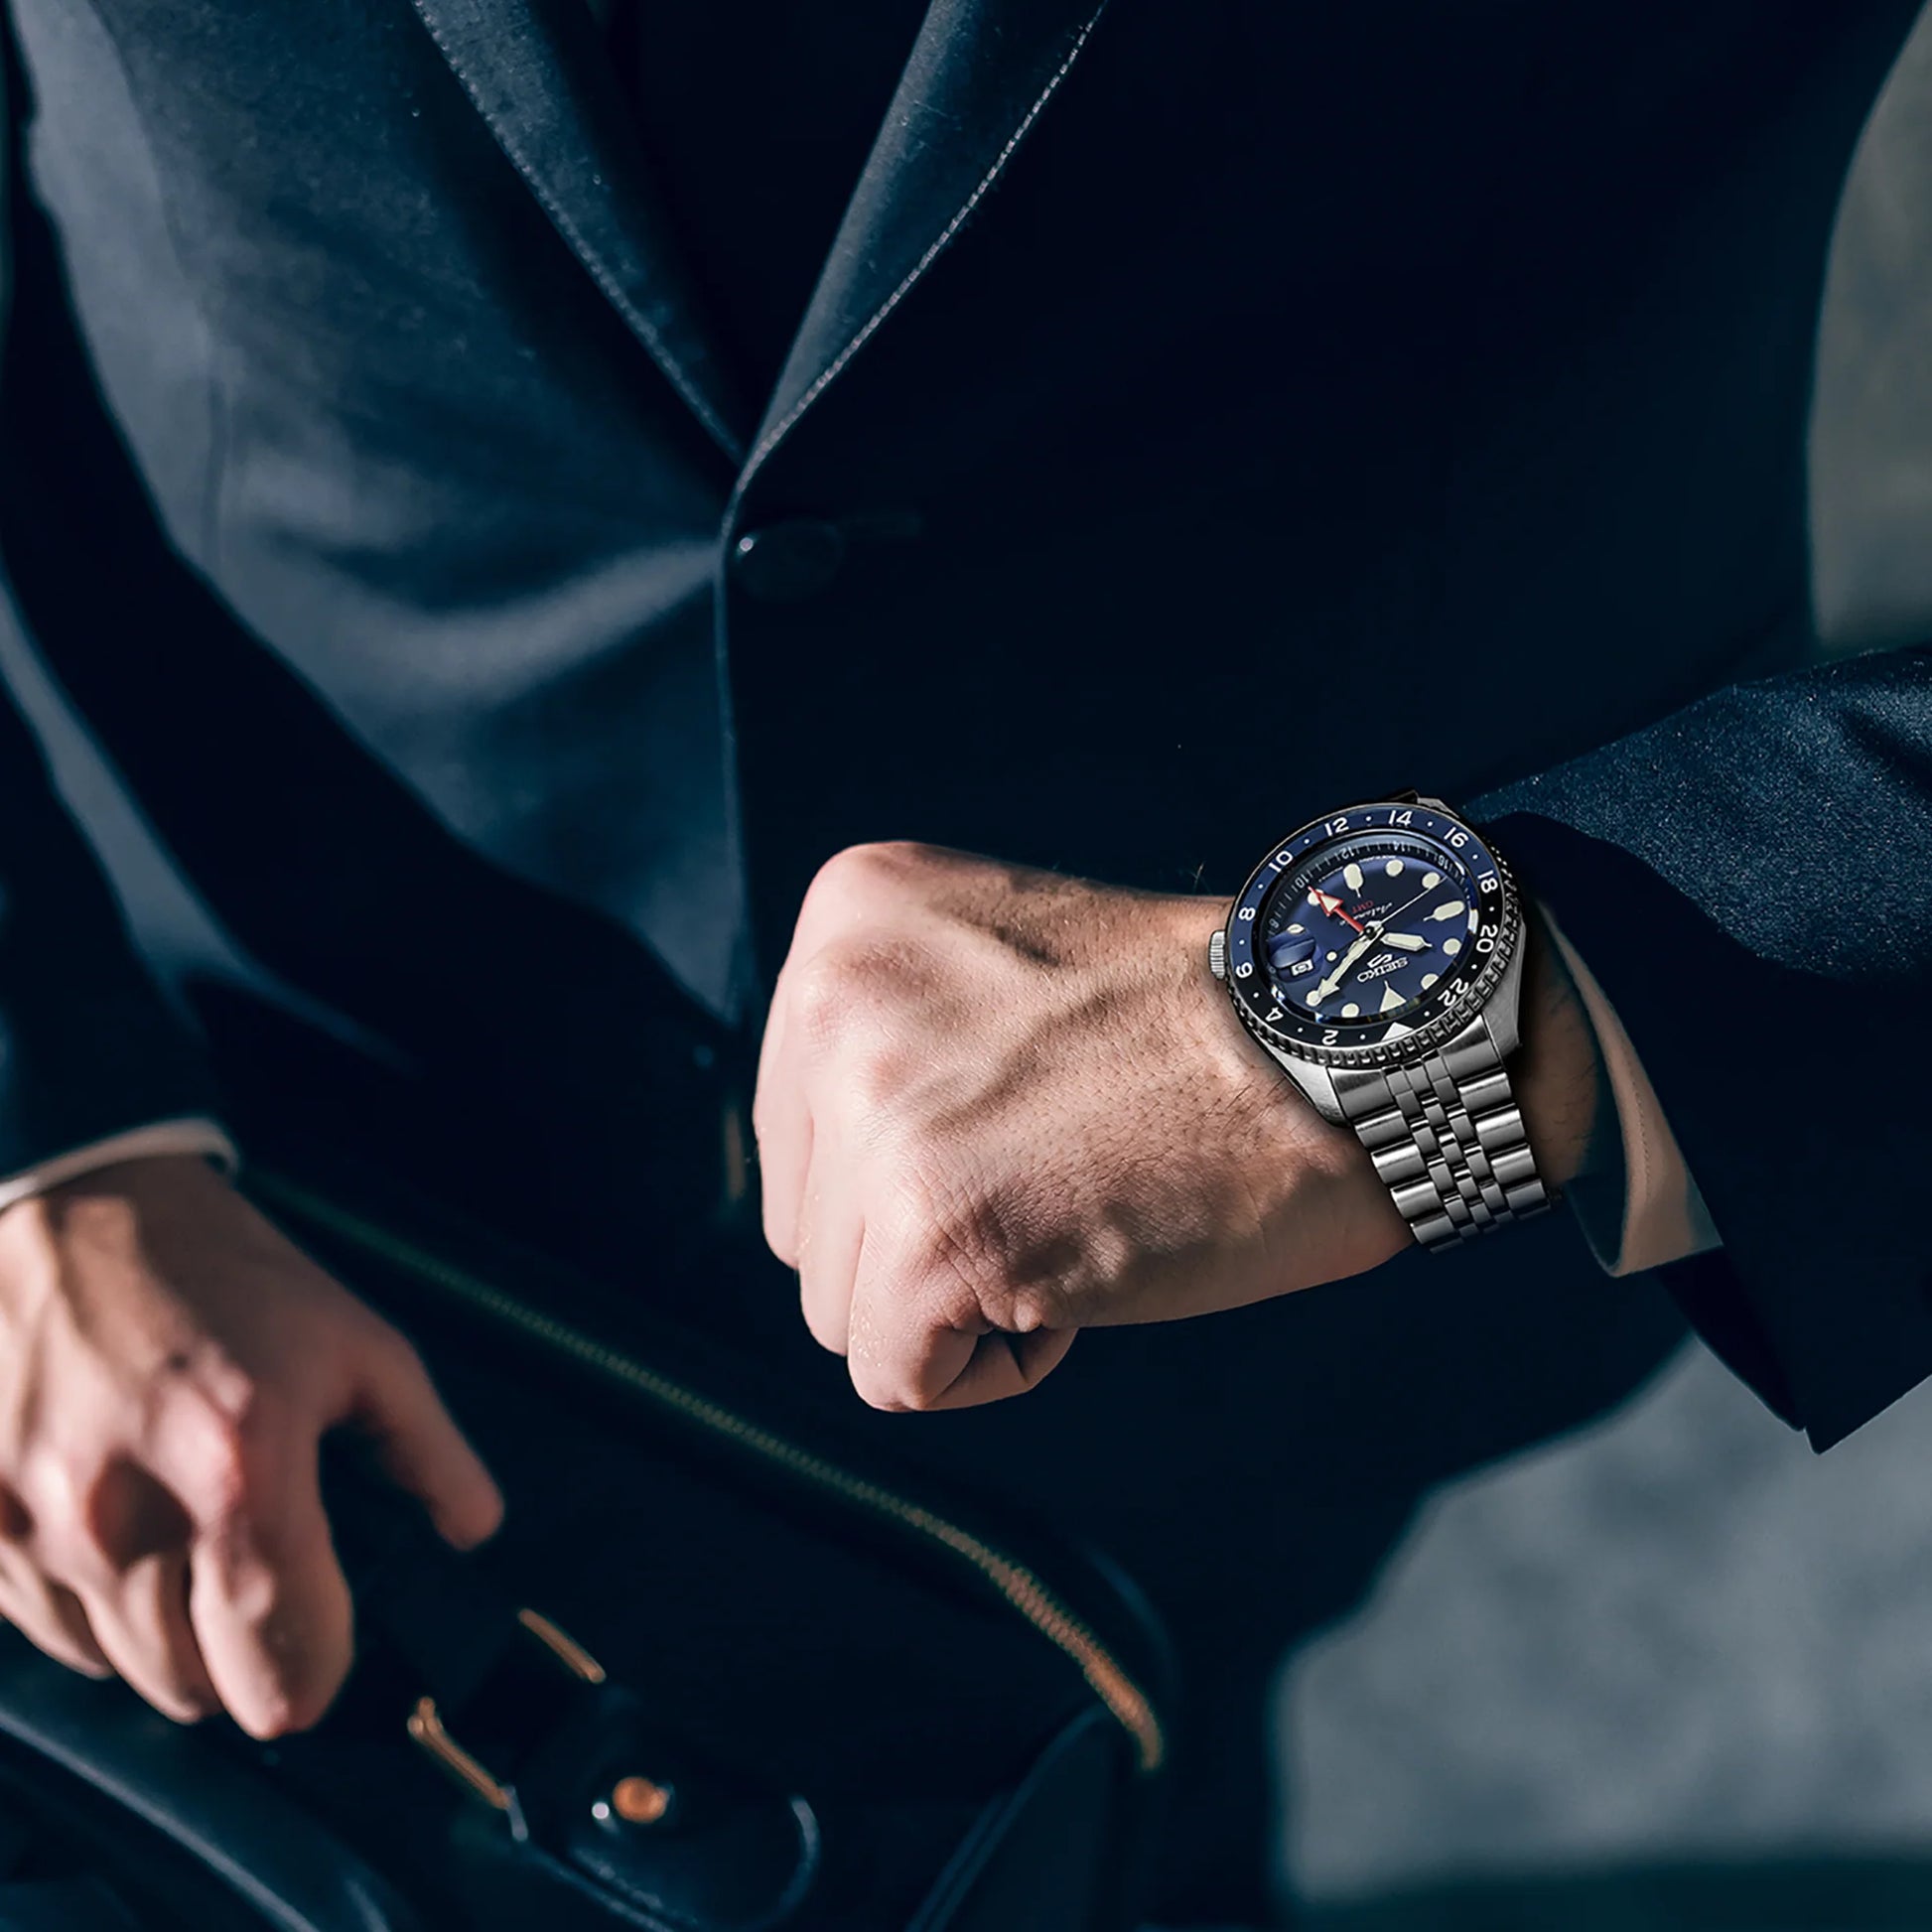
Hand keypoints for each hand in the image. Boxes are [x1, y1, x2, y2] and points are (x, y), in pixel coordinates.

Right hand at [0, 1156, 501, 1731]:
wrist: (72, 1209)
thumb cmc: (220, 1273)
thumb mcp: (356, 1343)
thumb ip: (426, 1447)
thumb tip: (473, 1528)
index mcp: (238, 1463)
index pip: (276, 1654)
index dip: (317, 1678)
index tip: (330, 1669)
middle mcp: (124, 1513)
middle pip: (198, 1686)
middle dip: (249, 1662)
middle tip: (270, 1596)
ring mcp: (34, 1529)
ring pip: (121, 1671)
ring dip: (172, 1641)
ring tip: (199, 1552)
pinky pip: (49, 1633)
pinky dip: (97, 1613)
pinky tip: (129, 1541)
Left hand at [755, 843, 1597, 1412]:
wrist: (1347, 1048)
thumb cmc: (1209, 1025)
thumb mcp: (999, 971)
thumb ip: (893, 1040)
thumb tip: (825, 1175)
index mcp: (851, 915)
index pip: (799, 1125)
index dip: (912, 1170)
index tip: (1025, 1130)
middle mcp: (835, 995)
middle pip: (803, 1222)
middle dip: (921, 1240)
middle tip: (1062, 1172)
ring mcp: (874, 1111)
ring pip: (838, 1306)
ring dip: (958, 1301)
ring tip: (1077, 1209)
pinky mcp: (927, 1228)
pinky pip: (894, 1376)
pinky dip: (994, 1366)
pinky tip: (1079, 1275)